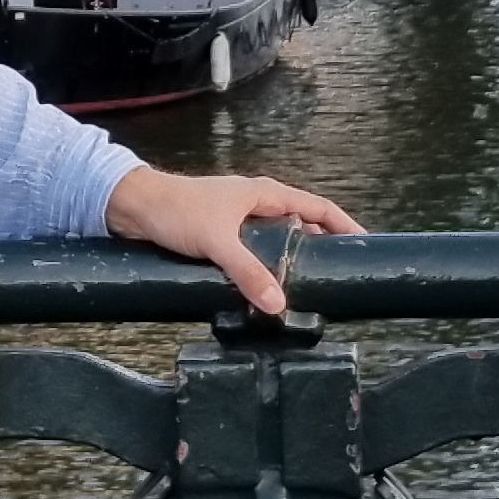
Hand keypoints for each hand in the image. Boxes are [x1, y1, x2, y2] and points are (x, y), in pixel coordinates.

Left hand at [106, 164, 363, 314]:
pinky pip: (256, 252)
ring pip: (277, 241)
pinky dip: (268, 267)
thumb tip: (279, 304)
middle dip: (323, 248)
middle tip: (339, 276)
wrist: (132, 208)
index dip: (344, 225)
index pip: (318, 208)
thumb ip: (248, 272)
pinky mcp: (222, 236)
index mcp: (264, 194)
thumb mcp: (217, 242)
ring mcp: (239, 220)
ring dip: (292, 260)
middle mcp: (256, 203)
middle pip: (302, 225)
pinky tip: (267, 289)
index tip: (366, 246)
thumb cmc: (175, 211)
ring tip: (309, 288)